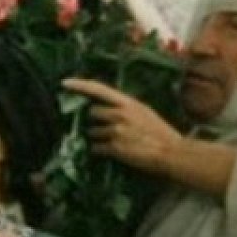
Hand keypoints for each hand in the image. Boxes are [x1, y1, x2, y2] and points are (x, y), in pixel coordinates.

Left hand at [62, 78, 182, 174]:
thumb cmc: (160, 133)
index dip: (80, 85)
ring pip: (92, 132)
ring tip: (116, 142)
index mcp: (129, 103)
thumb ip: (124, 108)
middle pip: (92, 113)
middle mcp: (120, 114)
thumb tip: (105, 107)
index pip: (99, 89)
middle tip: (109, 129)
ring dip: (99, 138)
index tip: (64, 83)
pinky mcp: (114, 147)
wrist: (172, 153)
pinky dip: (101, 151)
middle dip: (96, 121)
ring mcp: (116, 131)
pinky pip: (96, 148)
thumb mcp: (144, 113)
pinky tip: (113, 153)